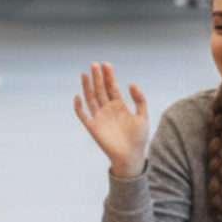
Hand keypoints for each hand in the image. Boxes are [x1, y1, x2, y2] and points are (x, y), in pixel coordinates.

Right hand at [73, 62, 149, 178]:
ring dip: (87, 87)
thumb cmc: (138, 138)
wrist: (131, 157)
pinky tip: (78, 96)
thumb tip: (132, 83)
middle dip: (97, 77)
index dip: (109, 76)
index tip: (106, 65)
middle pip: (100, 90)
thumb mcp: (143, 116)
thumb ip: (139, 99)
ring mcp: (99, 118)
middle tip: (94, 64)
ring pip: (91, 99)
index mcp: (119, 106)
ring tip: (85, 74)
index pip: (111, 87)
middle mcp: (108, 110)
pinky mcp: (93, 127)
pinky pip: (83, 115)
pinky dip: (79, 107)